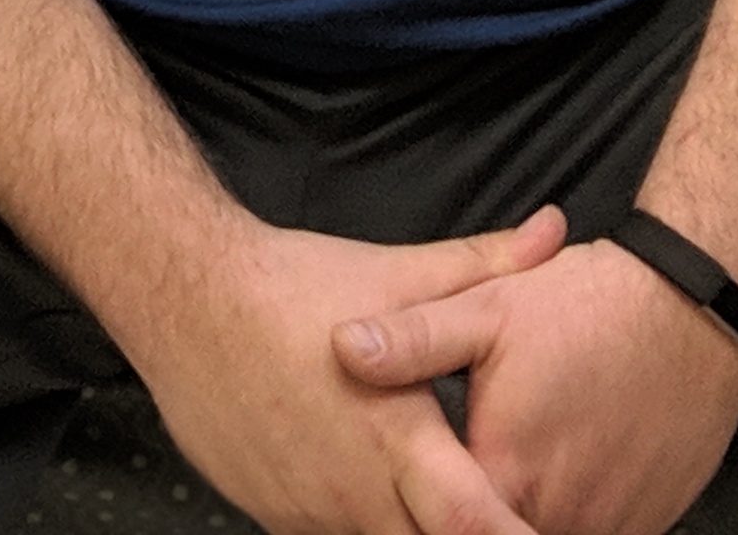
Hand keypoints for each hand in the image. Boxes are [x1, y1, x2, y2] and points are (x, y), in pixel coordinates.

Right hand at [123, 211, 567, 534]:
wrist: (184, 293)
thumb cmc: (290, 286)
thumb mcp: (396, 274)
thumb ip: (483, 265)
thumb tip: (553, 232)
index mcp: (398, 439)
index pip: (472, 523)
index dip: (511, 534)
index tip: (537, 525)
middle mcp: (356, 491)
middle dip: (456, 533)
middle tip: (474, 503)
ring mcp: (309, 510)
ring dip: (402, 526)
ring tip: (411, 489)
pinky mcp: (271, 513)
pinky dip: (351, 523)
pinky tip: (354, 481)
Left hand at [335, 238, 737, 534]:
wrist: (694, 314)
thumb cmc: (589, 308)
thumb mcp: (486, 308)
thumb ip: (412, 340)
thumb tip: (342, 349)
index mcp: (505, 471)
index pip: (445, 521)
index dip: (418, 509)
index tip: (400, 495)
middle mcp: (558, 513)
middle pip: (489, 533)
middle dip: (464, 515)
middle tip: (447, 481)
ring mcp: (607, 525)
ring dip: (517, 517)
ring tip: (507, 473)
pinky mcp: (645, 522)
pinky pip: (592, 534)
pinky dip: (565, 517)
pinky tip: (550, 483)